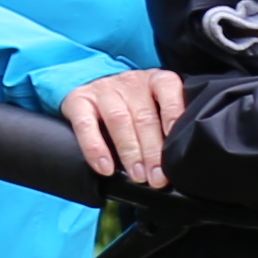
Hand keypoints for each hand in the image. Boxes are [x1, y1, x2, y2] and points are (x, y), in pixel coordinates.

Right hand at [57, 66, 184, 188]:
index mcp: (155, 80)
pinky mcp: (79, 100)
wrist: (94, 91)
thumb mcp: (155, 107)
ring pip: (119, 121)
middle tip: (158, 177)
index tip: (177, 142)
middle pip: (144, 117)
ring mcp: (104, 90)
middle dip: (153, 150)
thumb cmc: (133, 106)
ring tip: (138, 176)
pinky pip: (86, 125)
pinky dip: (96, 148)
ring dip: (130, 152)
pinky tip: (105, 167)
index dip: (174, 114)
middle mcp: (131, 82)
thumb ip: (167, 126)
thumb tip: (179, 162)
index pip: (168, 89)